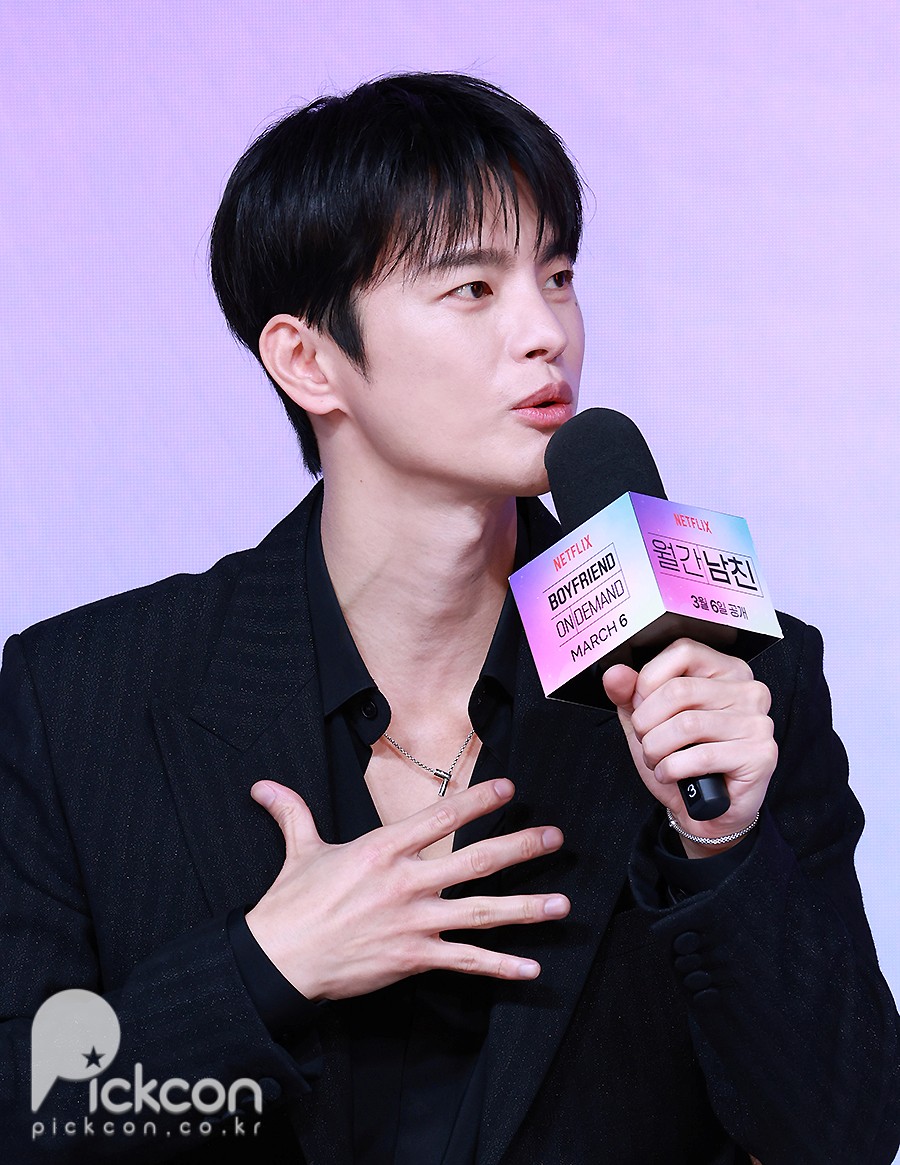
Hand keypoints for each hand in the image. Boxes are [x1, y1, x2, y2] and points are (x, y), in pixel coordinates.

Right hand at [245, 778, 568, 1000]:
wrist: (278, 960)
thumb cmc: (290, 904)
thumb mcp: (298, 850)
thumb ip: (292, 811)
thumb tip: (263, 785)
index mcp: (381, 850)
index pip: (440, 817)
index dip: (478, 800)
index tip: (509, 788)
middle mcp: (405, 883)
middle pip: (475, 861)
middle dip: (520, 848)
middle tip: (554, 838)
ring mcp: (412, 923)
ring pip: (480, 912)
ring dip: (525, 909)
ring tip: (562, 905)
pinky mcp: (412, 959)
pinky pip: (464, 962)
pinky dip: (499, 966)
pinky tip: (530, 968)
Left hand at [602, 639, 775, 853]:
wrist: (706, 811)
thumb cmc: (681, 759)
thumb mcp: (648, 721)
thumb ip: (629, 694)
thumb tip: (615, 673)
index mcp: (725, 670)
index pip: (683, 651)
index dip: (649, 681)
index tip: (642, 706)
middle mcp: (749, 690)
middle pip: (679, 690)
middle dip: (646, 723)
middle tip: (646, 741)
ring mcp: (758, 722)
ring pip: (686, 724)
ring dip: (656, 749)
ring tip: (657, 761)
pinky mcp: (760, 755)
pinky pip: (701, 755)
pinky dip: (673, 769)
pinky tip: (672, 775)